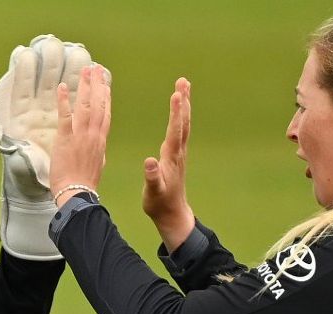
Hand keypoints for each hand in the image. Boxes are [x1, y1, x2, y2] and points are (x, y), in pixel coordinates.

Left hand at [49, 64, 111, 205]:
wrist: (77, 194)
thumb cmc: (85, 183)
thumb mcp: (97, 164)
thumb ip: (96, 150)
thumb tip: (96, 145)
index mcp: (101, 140)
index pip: (106, 113)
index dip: (106, 96)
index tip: (106, 83)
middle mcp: (94, 134)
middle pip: (99, 104)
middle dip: (98, 84)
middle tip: (97, 68)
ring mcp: (81, 135)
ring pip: (86, 105)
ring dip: (86, 86)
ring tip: (85, 70)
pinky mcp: (66, 139)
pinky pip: (66, 116)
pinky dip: (65, 100)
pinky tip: (64, 87)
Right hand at [142, 78, 194, 251]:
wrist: (172, 214)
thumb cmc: (160, 203)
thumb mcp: (153, 191)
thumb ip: (151, 176)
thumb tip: (149, 161)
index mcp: (171, 157)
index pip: (175, 130)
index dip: (176, 112)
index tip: (177, 93)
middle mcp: (178, 152)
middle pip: (183, 122)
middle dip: (183, 101)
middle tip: (184, 81)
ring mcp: (179, 153)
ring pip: (183, 124)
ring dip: (184, 105)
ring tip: (182, 87)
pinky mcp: (177, 156)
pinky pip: (180, 130)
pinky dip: (180, 117)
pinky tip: (178, 111)